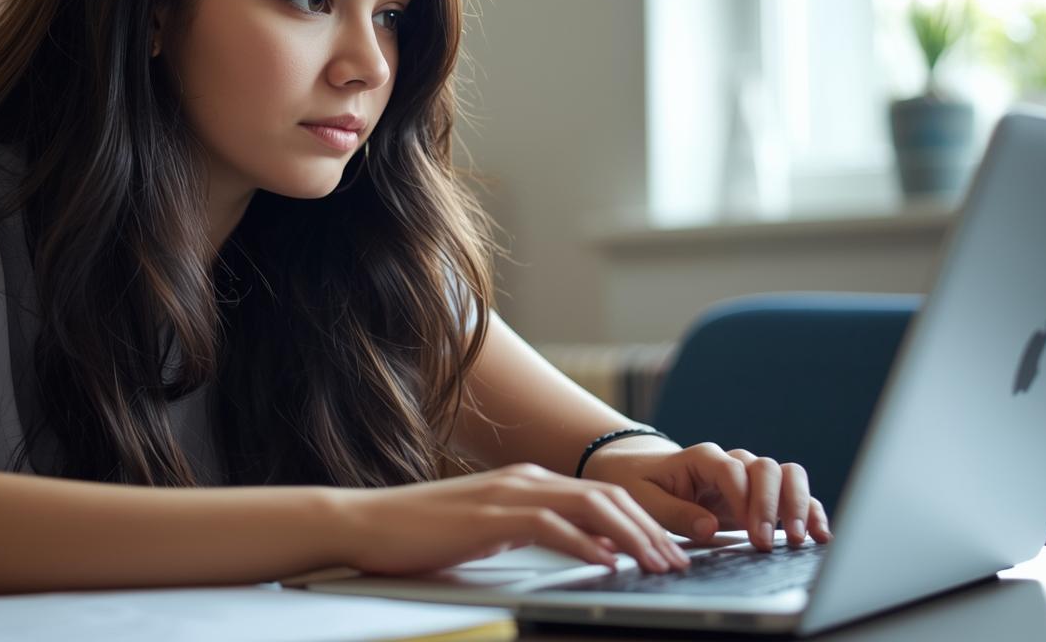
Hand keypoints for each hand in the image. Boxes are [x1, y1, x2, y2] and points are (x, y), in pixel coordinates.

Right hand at [333, 462, 690, 575]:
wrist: (367, 523)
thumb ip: (537, 534)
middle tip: (678, 562)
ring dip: (630, 537)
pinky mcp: (490, 516)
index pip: (603, 496)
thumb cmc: (424, 535)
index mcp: (529, 482)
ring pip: (589, 507)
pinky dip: (583, 543)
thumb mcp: (493, 532)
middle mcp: (526, 480)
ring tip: (656, 565)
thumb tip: (588, 551)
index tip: (669, 551)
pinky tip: (605, 561)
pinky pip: (549, 526)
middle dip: (650, 531)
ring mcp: (508, 494)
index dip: (643, 523)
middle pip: (608, 498)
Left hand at [582, 439, 832, 550]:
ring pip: (786, 475)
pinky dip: (810, 510)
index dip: (744, 500)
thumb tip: (709, 528)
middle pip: (766, 469)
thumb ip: (675, 513)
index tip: (750, 532)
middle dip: (772, 505)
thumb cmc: (640, 483)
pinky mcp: (759, 495)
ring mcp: (749, 477)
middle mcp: (731, 462)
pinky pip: (792, 494)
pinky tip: (820, 534)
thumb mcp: (644, 499)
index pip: (732, 472)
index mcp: (702, 459)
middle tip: (766, 542)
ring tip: (801, 538)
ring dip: (798, 504)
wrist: (640, 470)